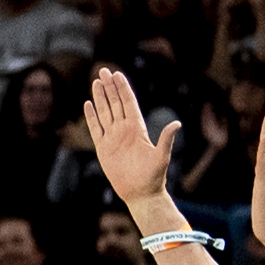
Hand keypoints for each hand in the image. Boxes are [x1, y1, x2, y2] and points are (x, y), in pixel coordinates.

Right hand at [82, 69, 179, 204]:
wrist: (140, 193)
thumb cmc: (154, 177)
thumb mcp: (162, 157)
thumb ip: (166, 139)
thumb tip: (177, 124)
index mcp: (137, 128)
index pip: (128, 103)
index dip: (122, 88)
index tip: (117, 74)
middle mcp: (124, 130)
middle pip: (115, 103)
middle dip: (109, 87)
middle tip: (103, 70)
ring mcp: (113, 138)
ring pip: (104, 112)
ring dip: (100, 97)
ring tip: (96, 82)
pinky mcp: (103, 148)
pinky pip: (95, 128)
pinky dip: (91, 116)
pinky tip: (88, 104)